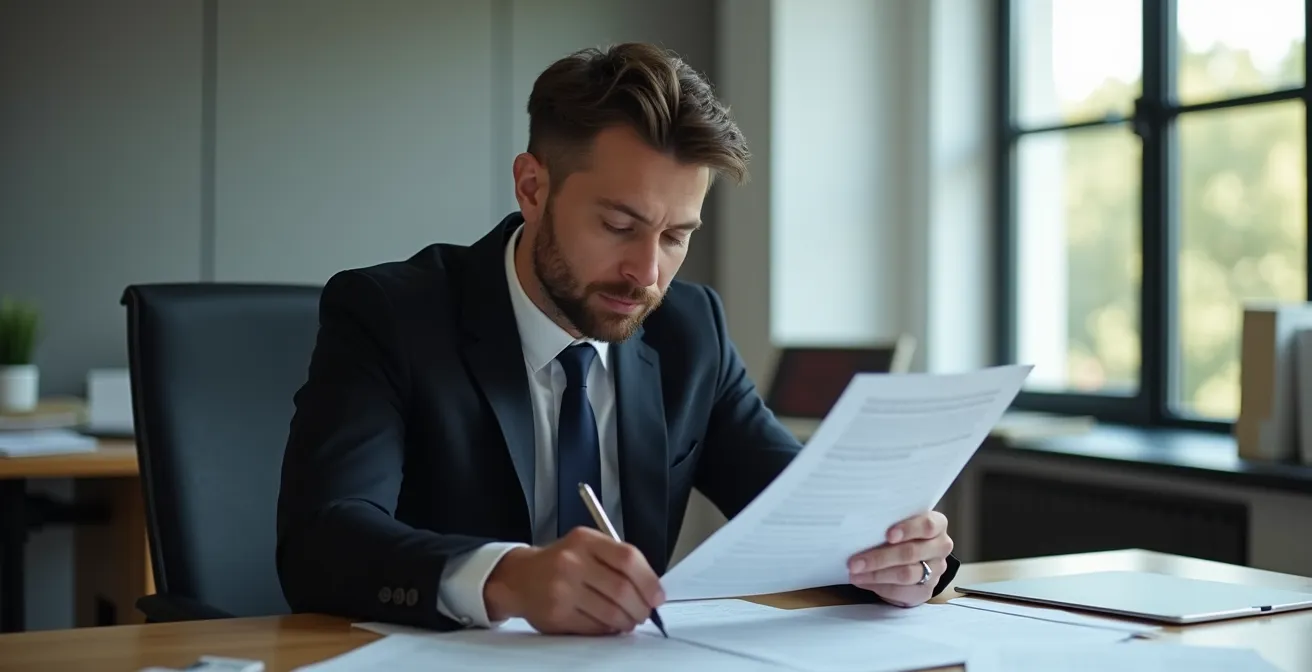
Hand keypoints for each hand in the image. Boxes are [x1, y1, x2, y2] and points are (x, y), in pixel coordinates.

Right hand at [483, 527, 664, 634]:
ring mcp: (562, 589)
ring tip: (627, 620)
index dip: (649, 581)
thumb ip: (617, 561)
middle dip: (640, 608)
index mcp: (585, 540)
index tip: (657, 596)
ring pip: (610, 613)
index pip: (628, 558)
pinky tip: (607, 625)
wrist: (519, 577)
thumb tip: (652, 590)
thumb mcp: (587, 547)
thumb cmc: (561, 563)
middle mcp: (571, 562)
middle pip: (622, 590)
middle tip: (644, 613)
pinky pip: (594, 628)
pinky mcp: (556, 614)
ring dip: (626, 622)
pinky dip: (607, 630)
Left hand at [846, 511, 952, 607]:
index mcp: (937, 525)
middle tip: (855, 562)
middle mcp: (941, 547)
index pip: (928, 525)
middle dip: (880, 558)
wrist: (911, 560)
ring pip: (906, 574)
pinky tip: (864, 582)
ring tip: (855, 573)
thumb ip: (888, 523)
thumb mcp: (898, 524)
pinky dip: (880, 587)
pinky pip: (902, 591)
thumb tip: (859, 528)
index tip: (888, 535)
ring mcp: (936, 570)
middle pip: (912, 552)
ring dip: (876, 574)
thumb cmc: (901, 535)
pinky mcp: (926, 590)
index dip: (909, 529)